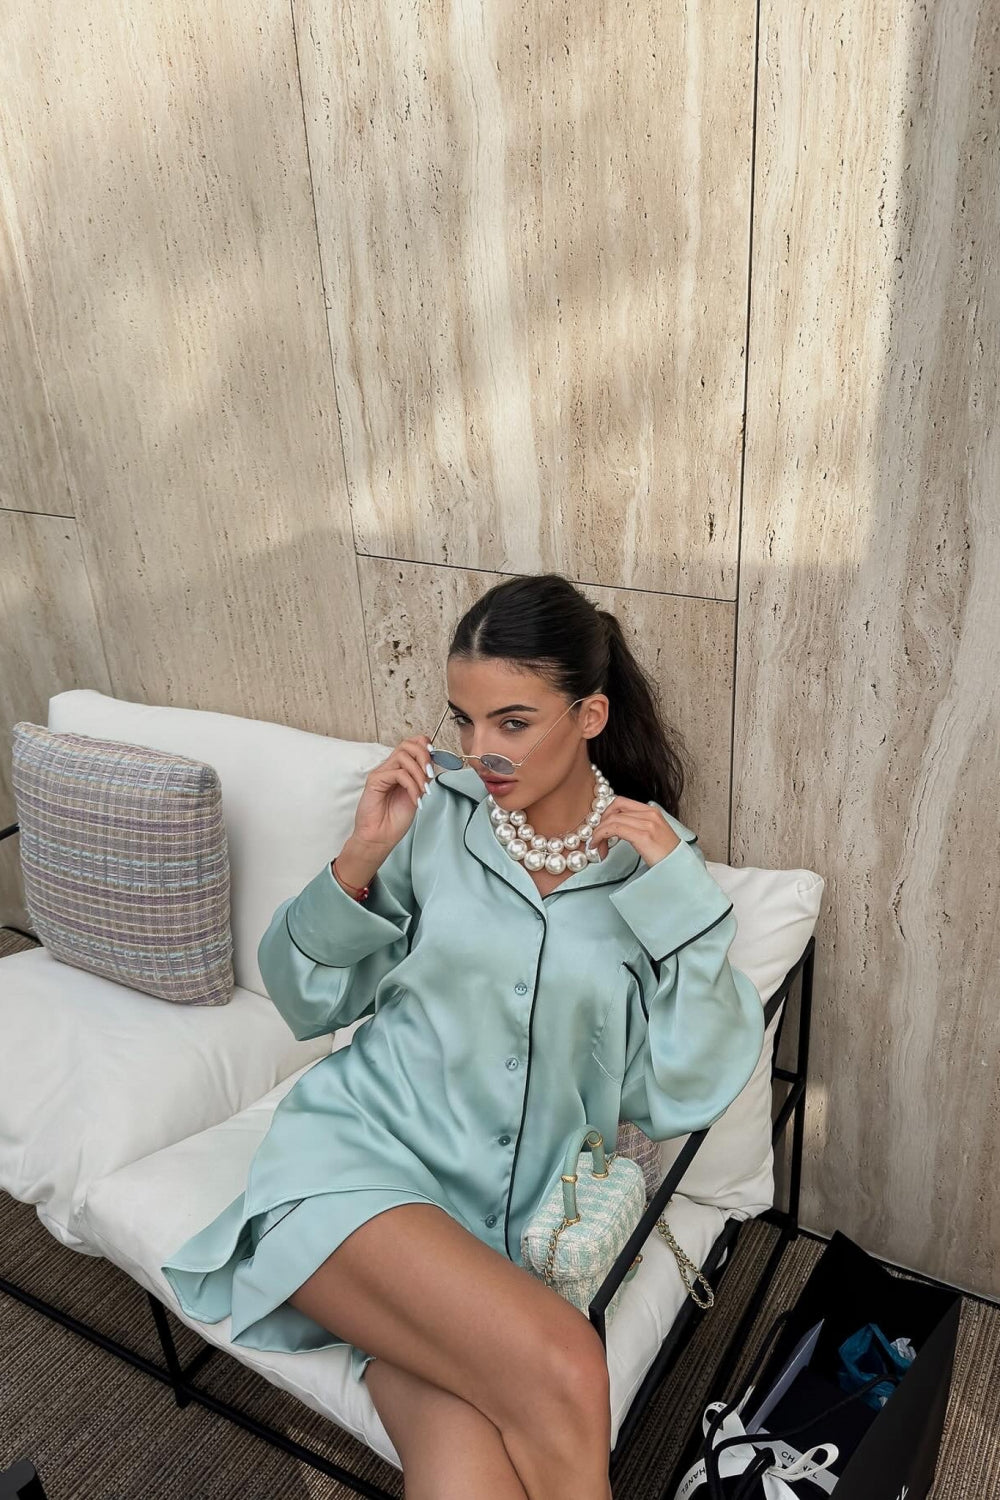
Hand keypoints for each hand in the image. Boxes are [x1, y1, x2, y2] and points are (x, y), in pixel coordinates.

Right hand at [349, 733, 434, 858]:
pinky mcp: (375, 781)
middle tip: (430, 773)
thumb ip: (422, 779)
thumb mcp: (416, 795)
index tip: (436, 757)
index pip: (411, 744)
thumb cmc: (395, 820)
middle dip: (424, 756)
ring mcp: (381, 773)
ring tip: (423, 790)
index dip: (424, 745)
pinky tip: (415, 799)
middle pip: (407, 744)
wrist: (380, 837)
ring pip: (403, 756)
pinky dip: (412, 785)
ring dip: (419, 772)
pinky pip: (398, 774)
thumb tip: (434, 766)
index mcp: (399, 769)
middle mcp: (389, 768)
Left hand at [587, 796, 681, 865]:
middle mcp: (650, 813)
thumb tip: (616, 829)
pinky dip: (601, 836)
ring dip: (598, 833)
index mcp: (652, 811)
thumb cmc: (666, 857)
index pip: (621, 802)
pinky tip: (599, 847)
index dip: (605, 813)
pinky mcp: (643, 835)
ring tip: (596, 847)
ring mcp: (647, 823)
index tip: (599, 828)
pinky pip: (614, 829)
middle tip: (595, 839)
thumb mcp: (653, 835)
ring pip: (612, 819)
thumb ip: (638, 827)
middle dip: (600, 822)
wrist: (680, 869)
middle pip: (615, 808)